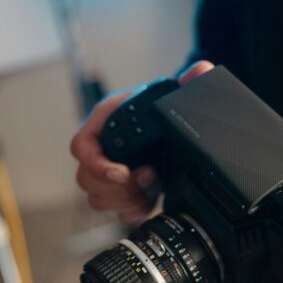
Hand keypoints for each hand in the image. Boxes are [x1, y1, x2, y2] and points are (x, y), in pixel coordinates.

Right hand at [70, 61, 214, 222]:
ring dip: (124, 201)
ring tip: (150, 189)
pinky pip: (113, 210)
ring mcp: (109, 171)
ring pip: (97, 198)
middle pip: (85, 179)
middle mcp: (102, 147)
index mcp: (106, 120)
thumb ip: (190, 82)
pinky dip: (131, 211)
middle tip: (146, 180)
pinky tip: (150, 201)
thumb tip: (200, 71)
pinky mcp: (122, 190)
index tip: (123, 173)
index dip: (97, 165)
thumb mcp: (178, 93)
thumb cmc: (168, 107)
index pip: (81, 146)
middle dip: (116, 188)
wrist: (178, 128)